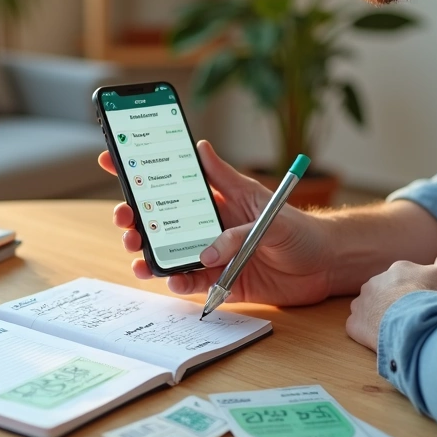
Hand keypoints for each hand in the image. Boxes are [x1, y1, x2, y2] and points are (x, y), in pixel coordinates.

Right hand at [99, 140, 335, 305]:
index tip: (111, 161)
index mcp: (214, 201)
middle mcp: (207, 228)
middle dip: (135, 220)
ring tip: (138, 256)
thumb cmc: (298, 227)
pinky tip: (172, 279)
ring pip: (170, 254)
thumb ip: (228, 186)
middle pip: (160, 223)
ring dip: (149, 255)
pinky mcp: (222, 282)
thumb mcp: (263, 199)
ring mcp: (212, 256)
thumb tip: (201, 153)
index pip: (171, 184)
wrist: (325, 265)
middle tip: (124, 221)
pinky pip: (193, 283)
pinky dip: (179, 282)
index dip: (140, 173)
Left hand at [347, 247, 436, 350]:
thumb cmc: (432, 296)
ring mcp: (362, 303)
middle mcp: (374, 283)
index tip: (423, 301)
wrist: (414, 322)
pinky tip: (382, 338)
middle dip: (395, 302)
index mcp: (397, 270)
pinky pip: (358, 326)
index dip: (415, 291)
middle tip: (410, 317)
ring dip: (378, 315)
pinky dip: (367, 332)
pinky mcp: (354, 324)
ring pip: (368, 307)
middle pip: (385, 292)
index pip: (405, 278)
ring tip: (395, 328)